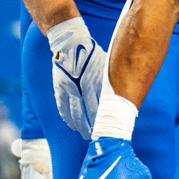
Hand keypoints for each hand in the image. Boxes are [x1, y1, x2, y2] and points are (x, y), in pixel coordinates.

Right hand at [47, 17, 107, 135]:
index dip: (104, 120)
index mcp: (96, 81)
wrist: (70, 42)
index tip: (109, 129)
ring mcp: (69, 88)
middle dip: (93, 127)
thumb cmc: (91, 52)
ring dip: (80, 126)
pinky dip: (67, 118)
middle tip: (97, 137)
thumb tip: (119, 97)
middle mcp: (82, 87)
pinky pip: (62, 107)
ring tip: (85, 134)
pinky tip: (71, 124)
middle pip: (88, 113)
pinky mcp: (59, 87)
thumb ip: (109, 81)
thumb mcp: (105, 65)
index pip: (101, 107)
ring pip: (74, 113)